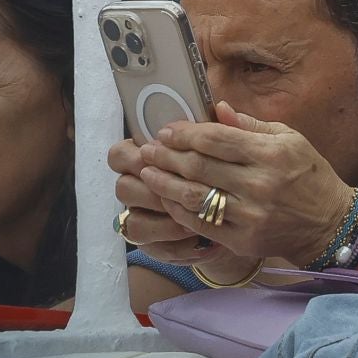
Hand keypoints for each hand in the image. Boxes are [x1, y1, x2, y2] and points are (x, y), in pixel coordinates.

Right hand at [109, 138, 233, 266]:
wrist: (237, 208)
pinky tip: (201, 239)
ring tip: (196, 215)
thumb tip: (223, 108)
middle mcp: (136, 188)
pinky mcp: (154, 247)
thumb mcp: (233, 145)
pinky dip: (178, 244)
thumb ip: (227, 129)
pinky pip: (157, 249)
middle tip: (185, 187)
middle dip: (154, 188)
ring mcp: (142, 219)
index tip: (164, 153)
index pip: (120, 154)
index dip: (138, 155)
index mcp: (144, 157)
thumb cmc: (228, 168)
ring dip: (165, 219)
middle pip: (124, 188)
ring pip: (136, 223)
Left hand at [132, 101, 357, 267]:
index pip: (217, 139)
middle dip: (168, 156)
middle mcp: (260, 184)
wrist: (329, 224)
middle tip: (147, 149)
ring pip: (195, 197)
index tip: (166, 131)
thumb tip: (219, 108)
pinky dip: (179, 211)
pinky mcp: (243, 240)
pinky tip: (166, 200)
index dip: (186, 133)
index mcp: (271, 154)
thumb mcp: (289, 139)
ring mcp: (250, 215)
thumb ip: (251, 125)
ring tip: (146, 173)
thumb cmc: (309, 175)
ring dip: (165, 184)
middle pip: (200, 166)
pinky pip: (202, 225)